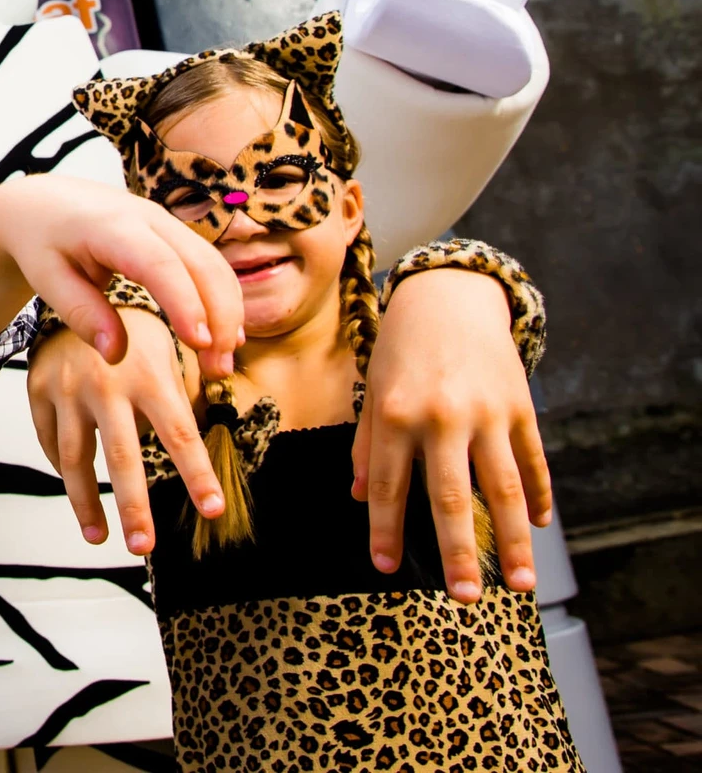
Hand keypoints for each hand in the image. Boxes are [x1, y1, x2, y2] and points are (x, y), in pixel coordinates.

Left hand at [0, 175, 243, 369]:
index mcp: (111, 226)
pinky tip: (222, 337)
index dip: (185, 302)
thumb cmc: (41, 240)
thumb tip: (116, 355)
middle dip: (220, 316)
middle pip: (202, 263)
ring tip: (221, 363)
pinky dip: (222, 300)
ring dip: (228, 313)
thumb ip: (81, 314)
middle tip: (217, 370)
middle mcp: (148, 218)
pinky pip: (210, 264)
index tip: (200, 343)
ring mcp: (167, 222)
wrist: (42, 202)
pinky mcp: (175, 233)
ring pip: (214, 264)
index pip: (159, 263)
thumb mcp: (47, 278)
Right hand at [28, 310, 222, 554]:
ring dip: (88, 504)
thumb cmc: (133, 331)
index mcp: (147, 373)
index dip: (198, 476)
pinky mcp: (37, 390)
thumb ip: (182, 397)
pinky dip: (64, 471)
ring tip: (100, 537)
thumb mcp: (165, 352)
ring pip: (75, 459)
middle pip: (122, 458)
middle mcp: (106, 383)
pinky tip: (79, 494)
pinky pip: (51, 443)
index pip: (180, 435)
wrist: (72, 285)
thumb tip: (207, 448)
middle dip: (135, 507)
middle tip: (145, 547)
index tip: (213, 510)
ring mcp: (67, 388)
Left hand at [354, 268, 549, 601]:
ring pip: (504, 488)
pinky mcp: (521, 407)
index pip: (388, 485)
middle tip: (464, 598)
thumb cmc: (401, 351)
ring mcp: (487, 413)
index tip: (385, 568)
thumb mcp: (372, 391)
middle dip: (458, 551)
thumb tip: (358, 497)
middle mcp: (441, 416)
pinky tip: (538, 527)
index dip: (386, 529)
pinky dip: (539, 497)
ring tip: (519, 584)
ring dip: (514, 540)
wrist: (449, 299)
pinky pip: (533, 462)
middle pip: (451, 496)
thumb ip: (367, 445)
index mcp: (395, 415)